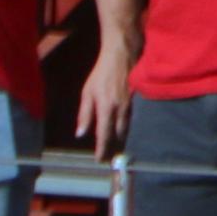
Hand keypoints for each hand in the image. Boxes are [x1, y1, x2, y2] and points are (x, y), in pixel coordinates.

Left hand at [74, 29, 133, 154]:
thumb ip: (84, 114)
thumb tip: (80, 134)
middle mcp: (120, 109)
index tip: (99, 160)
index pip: (103, 134)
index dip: (102, 148)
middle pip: (118, 134)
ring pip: (126, 128)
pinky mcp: (135, 101)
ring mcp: (130, 105)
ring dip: (121, 140)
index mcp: (106, 107)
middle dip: (113, 148)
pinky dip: (126, 129)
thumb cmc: (101, 73)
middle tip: (109, 159)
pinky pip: (130, 119)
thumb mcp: (87, 92)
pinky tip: (123, 134)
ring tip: (116, 151)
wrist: (122, 55)